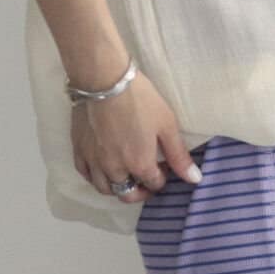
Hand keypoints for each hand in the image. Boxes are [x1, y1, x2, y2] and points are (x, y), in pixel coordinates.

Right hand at [72, 70, 200, 202]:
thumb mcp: (166, 125)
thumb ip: (179, 155)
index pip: (154, 184)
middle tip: (146, 180)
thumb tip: (196, 180)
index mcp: (140, 164)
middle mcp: (115, 169)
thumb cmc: (140, 99)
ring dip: (117, 187)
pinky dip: (95, 177)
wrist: (103, 79)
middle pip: (128, 194)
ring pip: (104, 189)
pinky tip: (102, 169)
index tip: (164, 166)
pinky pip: (85, 174)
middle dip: (140, 192)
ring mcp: (94, 161)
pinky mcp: (78, 150)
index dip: (162, 178)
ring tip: (125, 176)